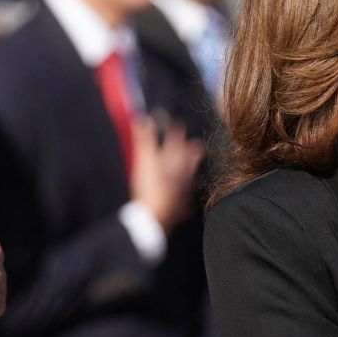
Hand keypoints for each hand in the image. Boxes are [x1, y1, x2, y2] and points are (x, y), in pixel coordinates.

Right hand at [130, 116, 204, 230]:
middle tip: (194, 144)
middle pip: (193, 157)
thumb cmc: (149, 186)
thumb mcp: (143, 159)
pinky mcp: (180, 209)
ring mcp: (184, 192)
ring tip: (189, 170)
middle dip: (193, 150)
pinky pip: (186, 204)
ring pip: (191, 178)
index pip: (178, 138)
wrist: (153, 218)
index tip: (176, 123)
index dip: (176, 129)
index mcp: (175, 159)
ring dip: (189, 172)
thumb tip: (143, 119)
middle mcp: (184, 174)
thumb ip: (144, 138)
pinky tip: (185, 204)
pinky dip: (184, 202)